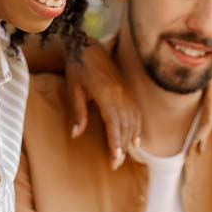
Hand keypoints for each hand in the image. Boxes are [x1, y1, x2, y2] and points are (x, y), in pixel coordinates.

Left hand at [64, 42, 141, 168]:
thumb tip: (76, 135)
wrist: (87, 47)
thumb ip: (78, 113)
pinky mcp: (127, 90)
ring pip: (133, 120)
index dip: (115, 143)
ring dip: (130, 139)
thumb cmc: (77, 68)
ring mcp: (126, 91)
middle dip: (122, 146)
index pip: (114, 124)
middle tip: (116, 164)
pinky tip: (135, 140)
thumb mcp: (74, 90)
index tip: (115, 159)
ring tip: (125, 155)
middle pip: (125, 125)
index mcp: (106, 94)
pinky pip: (136, 112)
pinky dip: (137, 127)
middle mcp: (120, 94)